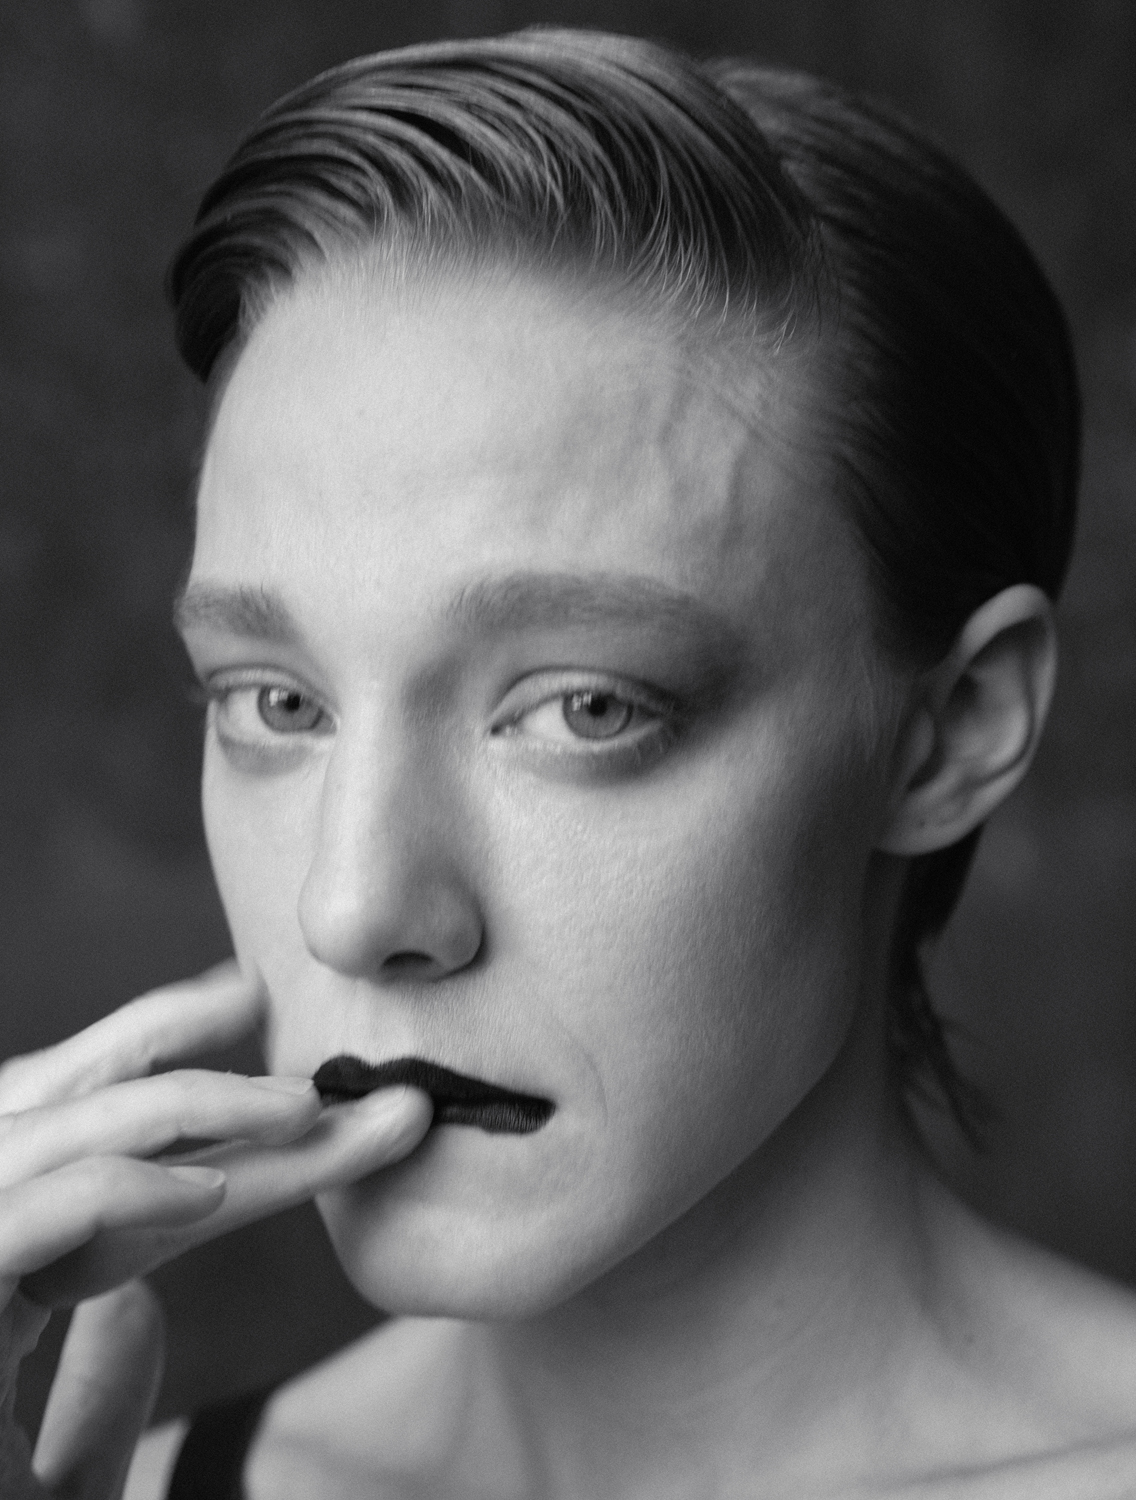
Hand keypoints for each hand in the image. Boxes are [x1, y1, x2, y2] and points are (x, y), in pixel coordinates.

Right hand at [0, 961, 431, 1496]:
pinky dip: (111, 1194)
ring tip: (299, 1107)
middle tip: (263, 995)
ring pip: (41, 1143)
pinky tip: (206, 1192)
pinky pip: (19, 1225)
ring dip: (176, 1110)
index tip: (303, 1095)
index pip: (103, 1185)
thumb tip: (146, 1311)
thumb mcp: (44, 1496)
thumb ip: (91, 1404)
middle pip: (55, 1120)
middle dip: (165, 1051)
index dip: (202, 1131)